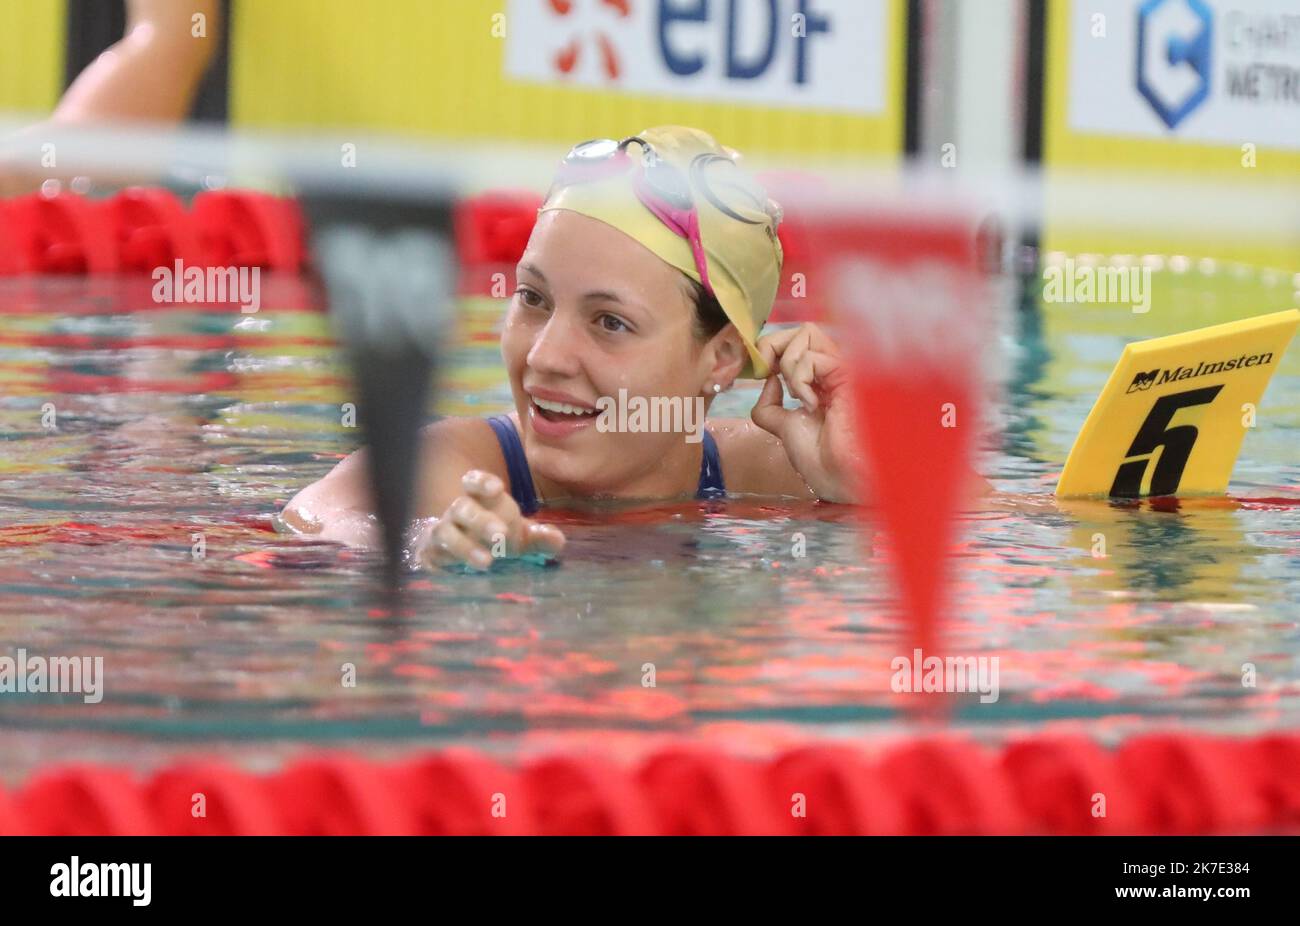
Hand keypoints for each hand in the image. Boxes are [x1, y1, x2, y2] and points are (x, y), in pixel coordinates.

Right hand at [416, 470, 564, 569]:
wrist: (462, 552)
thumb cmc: (496, 537)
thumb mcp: (520, 537)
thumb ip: (539, 537)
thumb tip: (558, 541)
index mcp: (478, 498)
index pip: (473, 482)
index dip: (482, 482)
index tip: (497, 488)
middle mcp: (456, 512)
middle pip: (462, 508)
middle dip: (481, 520)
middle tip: (501, 535)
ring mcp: (441, 532)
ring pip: (445, 532)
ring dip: (464, 546)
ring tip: (486, 562)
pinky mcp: (431, 555)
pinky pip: (431, 557)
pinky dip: (443, 564)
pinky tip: (458, 575)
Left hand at [750, 323, 863, 502]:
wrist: (840, 479)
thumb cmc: (821, 460)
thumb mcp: (785, 427)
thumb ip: (771, 405)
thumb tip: (769, 380)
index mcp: (823, 381)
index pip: (797, 342)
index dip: (772, 348)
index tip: (760, 371)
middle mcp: (835, 370)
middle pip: (802, 329)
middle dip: (773, 345)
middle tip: (766, 371)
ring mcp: (844, 369)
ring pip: (807, 333)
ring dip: (789, 365)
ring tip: (799, 397)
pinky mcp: (849, 374)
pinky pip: (811, 357)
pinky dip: (800, 379)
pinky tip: (812, 406)